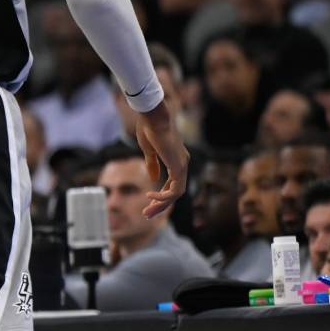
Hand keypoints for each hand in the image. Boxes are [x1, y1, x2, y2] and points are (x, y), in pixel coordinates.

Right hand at [133, 102, 187, 219]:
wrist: (153, 116)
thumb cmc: (149, 128)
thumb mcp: (148, 150)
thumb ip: (152, 165)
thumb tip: (153, 179)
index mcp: (176, 159)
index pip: (172, 183)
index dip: (161, 195)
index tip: (147, 202)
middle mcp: (182, 163)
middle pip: (175, 192)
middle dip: (161, 204)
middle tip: (147, 214)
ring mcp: (182, 165)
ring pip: (176, 194)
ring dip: (162, 204)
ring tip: (147, 211)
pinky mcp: (178, 166)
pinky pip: (175, 190)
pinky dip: (163, 196)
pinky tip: (150, 196)